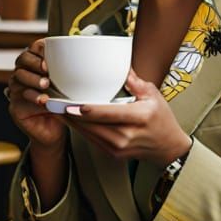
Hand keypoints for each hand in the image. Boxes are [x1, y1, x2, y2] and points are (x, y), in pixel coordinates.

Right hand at [7, 38, 66, 152]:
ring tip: (46, 84)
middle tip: (46, 68)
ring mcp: (18, 90)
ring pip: (18, 77)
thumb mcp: (69, 88)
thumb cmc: (63, 107)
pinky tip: (43, 100)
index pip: (33, 49)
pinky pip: (20, 98)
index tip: (51, 54)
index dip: (39, 49)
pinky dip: (33, 97)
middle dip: (34, 62)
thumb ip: (71, 75)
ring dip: (33, 79)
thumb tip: (88, 62)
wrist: (55, 133)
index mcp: (37, 67)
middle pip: (22, 60)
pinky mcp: (15, 106)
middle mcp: (24, 76)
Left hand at [66, 69, 190, 165]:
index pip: (110, 114)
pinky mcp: (112, 153)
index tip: (71, 105)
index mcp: (140, 117)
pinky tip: (69, 119)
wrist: (168, 147)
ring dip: (70, 122)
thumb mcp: (153, 95)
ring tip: (55, 109)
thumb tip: (121, 66)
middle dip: (70, 114)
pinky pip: (91, 139)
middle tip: (53, 103)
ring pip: (88, 134)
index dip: (88, 111)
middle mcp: (127, 136)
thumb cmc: (162, 119)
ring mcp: (119, 147)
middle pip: (93, 125)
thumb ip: (135, 82)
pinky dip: (79, 129)